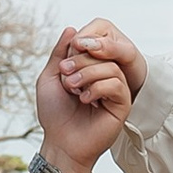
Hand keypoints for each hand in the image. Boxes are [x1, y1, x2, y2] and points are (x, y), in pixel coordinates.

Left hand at [37, 25, 136, 172]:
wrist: (60, 143)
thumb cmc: (54, 114)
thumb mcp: (51, 77)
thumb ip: (60, 53)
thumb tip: (72, 28)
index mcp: (89, 70)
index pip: (91, 47)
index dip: (77, 50)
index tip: (62, 66)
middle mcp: (104, 79)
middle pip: (102, 54)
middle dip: (80, 62)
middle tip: (65, 78)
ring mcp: (115, 92)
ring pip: (110, 67)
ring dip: (88, 74)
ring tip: (73, 88)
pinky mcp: (122, 105)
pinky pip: (117, 84)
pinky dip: (98, 88)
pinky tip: (85, 99)